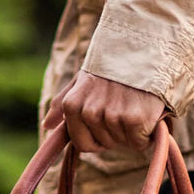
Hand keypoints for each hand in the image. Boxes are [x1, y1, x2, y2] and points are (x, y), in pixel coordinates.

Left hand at [49, 72, 165, 153]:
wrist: (145, 48)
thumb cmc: (113, 68)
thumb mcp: (82, 80)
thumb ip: (62, 104)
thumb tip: (46, 125)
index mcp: (72, 105)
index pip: (82, 144)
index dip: (97, 139)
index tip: (107, 125)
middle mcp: (89, 111)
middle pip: (105, 144)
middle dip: (116, 133)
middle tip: (125, 107)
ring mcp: (112, 115)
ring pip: (122, 143)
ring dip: (131, 132)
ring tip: (136, 106)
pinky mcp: (134, 118)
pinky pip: (139, 142)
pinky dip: (146, 134)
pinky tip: (147, 113)